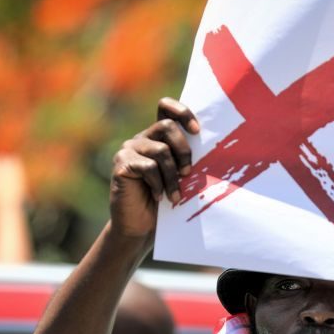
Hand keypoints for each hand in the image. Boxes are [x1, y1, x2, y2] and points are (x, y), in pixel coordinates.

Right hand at [110, 97, 198, 237]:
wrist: (140, 226)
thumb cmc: (164, 201)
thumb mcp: (179, 177)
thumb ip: (186, 159)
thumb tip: (212, 151)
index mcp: (157, 137)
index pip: (165, 107)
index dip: (182, 112)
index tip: (197, 131)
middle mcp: (142, 138)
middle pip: (167, 126)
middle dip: (184, 150)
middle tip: (188, 173)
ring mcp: (129, 150)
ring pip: (160, 150)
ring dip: (172, 176)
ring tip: (175, 195)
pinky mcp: (121, 164)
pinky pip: (148, 167)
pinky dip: (158, 184)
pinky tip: (158, 196)